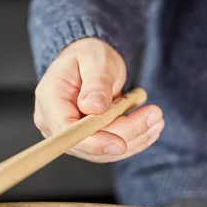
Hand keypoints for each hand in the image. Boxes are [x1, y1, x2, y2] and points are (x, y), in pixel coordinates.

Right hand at [34, 38, 163, 162]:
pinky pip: (110, 148)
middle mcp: (54, 122)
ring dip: (134, 138)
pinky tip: (151, 128)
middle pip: (88, 144)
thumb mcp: (95, 60)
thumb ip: (96, 83)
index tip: (121, 144)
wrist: (90, 61)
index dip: (93, 142)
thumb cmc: (89, 56)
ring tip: (157, 118)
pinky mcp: (86, 140)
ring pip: (103, 151)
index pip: (66, 131)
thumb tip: (93, 107)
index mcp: (50, 99)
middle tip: (155, 115)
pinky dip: (134, 139)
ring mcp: (70, 134)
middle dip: (125, 134)